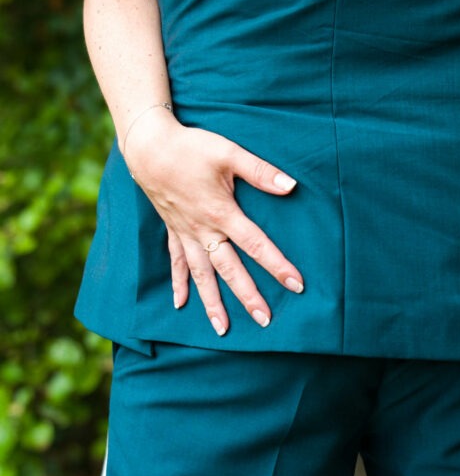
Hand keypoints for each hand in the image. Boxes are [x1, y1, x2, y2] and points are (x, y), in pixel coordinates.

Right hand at [124, 108, 303, 335]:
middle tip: (264, 320)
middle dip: (247, 295)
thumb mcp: (229, 153)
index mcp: (221, 213)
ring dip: (211, 301)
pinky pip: (176, 262)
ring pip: (201, 274)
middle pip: (229, 269)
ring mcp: (185, 232)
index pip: (256, 245)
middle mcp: (203, 230)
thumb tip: (291, 185)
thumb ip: (260, 171)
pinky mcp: (172, 229)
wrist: (148, 147)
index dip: (277, 265)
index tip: (296, 285)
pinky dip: (179, 283)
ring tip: (221, 329)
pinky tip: (180, 304)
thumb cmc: (191, 148)